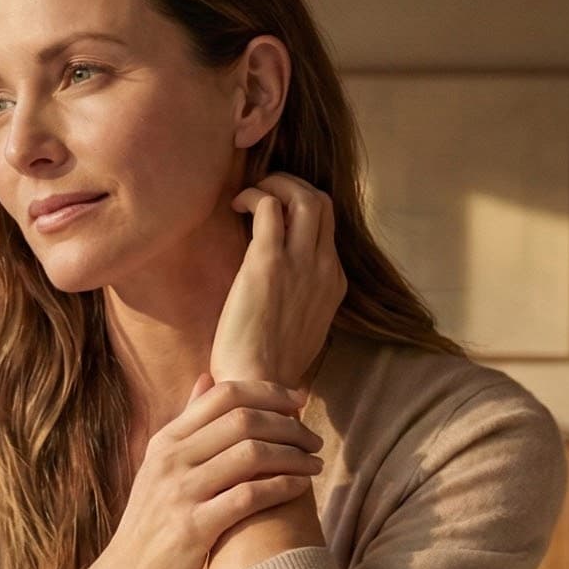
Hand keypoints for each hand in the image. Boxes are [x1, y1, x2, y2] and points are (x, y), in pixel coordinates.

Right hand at [96, 375, 323, 568]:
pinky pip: (249, 496)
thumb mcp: (159, 467)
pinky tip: (300, 488)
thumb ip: (186, 425)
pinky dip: (282, 487)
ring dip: (293, 455)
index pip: (223, 395)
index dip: (268, 391)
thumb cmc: (151, 524)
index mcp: (166, 441)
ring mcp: (181, 493)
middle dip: (288, 425)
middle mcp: (171, 460)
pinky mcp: (194, 527)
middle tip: (313, 438)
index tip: (298, 399)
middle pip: (243, 420)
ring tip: (314, 463)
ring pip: (251, 454)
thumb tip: (207, 378)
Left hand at [214, 172, 346, 390]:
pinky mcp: (269, 263)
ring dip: (274, 183)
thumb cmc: (267, 365)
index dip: (300, 210)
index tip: (274, 213)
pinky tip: (234, 206)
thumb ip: (299, 301)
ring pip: (304, 195)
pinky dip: (253, 195)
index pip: (328, 227)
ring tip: (248, 194)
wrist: (260, 385)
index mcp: (333, 283)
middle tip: (263, 192)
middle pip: (323, 202)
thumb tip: (281, 288)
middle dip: (292, 185)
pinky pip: (269, 206)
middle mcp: (324, 267)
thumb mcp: (300, 329)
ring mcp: (300, 263)